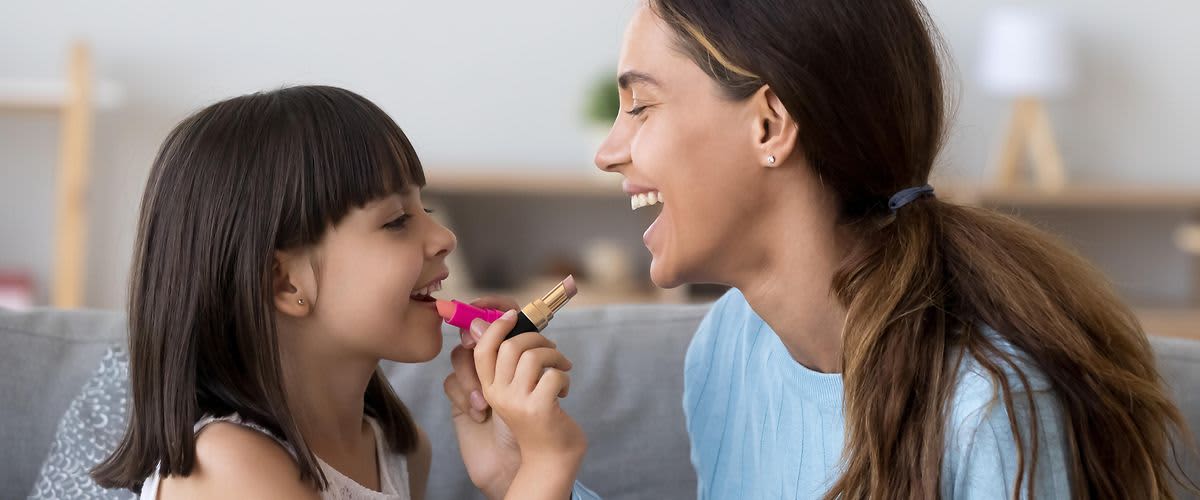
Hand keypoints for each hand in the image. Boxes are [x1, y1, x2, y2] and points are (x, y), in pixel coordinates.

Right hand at [443, 296, 585, 499]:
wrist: (548, 462)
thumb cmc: (535, 424)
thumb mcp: (515, 392)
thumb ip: (506, 362)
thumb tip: (497, 320)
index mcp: (488, 387)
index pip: (482, 347)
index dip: (494, 325)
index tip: (512, 316)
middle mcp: (496, 394)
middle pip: (509, 346)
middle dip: (537, 339)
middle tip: (552, 350)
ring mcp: (515, 402)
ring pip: (532, 356)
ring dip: (556, 358)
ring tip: (562, 370)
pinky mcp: (537, 410)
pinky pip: (553, 376)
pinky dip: (565, 380)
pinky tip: (564, 394)